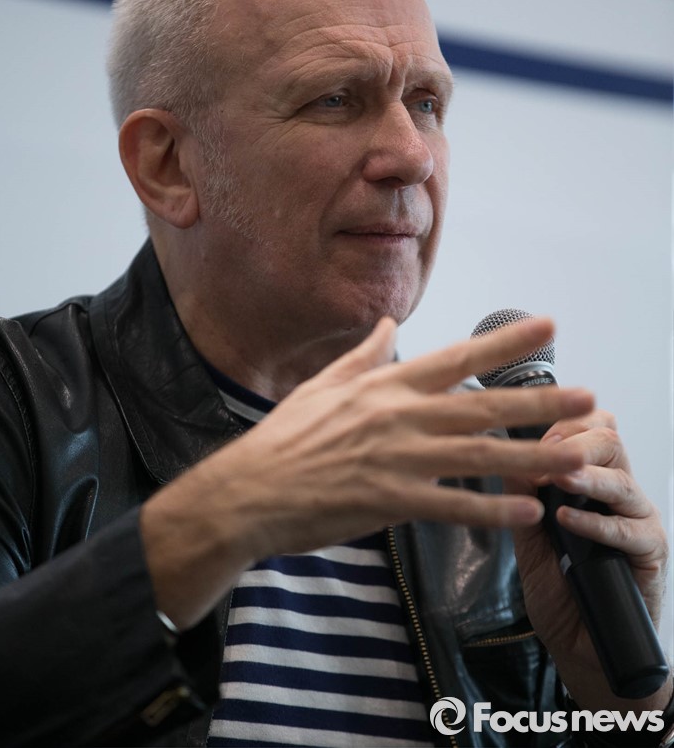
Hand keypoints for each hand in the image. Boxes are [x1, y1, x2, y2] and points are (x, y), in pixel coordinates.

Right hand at [141, 315, 594, 628]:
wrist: (249, 490)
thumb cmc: (284, 437)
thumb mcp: (324, 384)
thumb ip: (365, 354)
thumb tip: (389, 322)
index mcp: (385, 385)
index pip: (457, 357)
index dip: (505, 341)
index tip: (547, 327)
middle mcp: (398, 415)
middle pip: (481, 405)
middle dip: (538, 400)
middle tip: (586, 396)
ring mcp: (395, 458)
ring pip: (477, 454)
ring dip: (531, 456)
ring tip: (576, 456)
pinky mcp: (388, 501)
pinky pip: (450, 504)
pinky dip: (490, 509)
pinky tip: (526, 512)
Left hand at [508, 413, 670, 708]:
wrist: (579, 644)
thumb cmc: (557, 588)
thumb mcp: (528, 537)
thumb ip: (522, 498)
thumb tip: (507, 456)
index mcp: (590, 481)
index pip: (588, 430)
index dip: (564, 425)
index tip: (535, 430)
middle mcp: (617, 493)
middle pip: (611, 443)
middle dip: (579, 439)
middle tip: (550, 448)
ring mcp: (637, 520)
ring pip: (623, 482)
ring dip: (589, 477)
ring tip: (561, 479)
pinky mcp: (650, 552)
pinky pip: (629, 531)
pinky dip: (596, 524)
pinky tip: (568, 520)